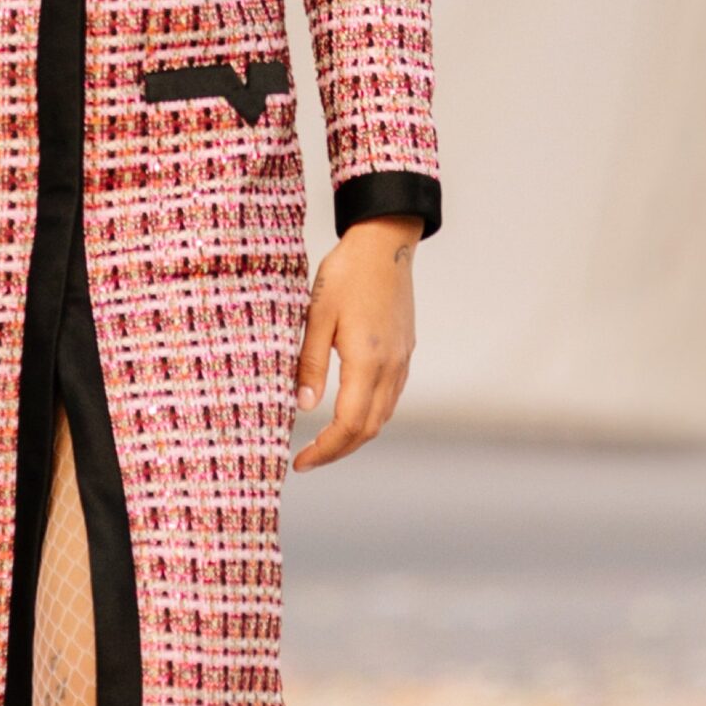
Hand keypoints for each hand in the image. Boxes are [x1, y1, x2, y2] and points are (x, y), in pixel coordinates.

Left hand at [290, 214, 421, 468]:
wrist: (386, 243)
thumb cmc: (346, 274)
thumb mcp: (317, 315)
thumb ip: (310, 363)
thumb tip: (302, 407)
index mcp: (368, 361)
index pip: (348, 424)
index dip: (325, 450)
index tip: (300, 463)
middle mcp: (391, 367)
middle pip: (368, 429)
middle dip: (338, 451)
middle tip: (307, 461)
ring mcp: (402, 361)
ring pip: (382, 416)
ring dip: (354, 437)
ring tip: (323, 443)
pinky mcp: (405, 352)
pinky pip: (389, 398)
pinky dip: (368, 416)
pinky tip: (347, 413)